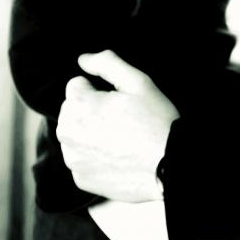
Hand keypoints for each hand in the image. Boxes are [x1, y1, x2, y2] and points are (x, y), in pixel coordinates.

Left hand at [56, 50, 179, 202]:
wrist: (170, 166)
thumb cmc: (155, 120)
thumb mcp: (138, 81)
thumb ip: (106, 63)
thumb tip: (83, 59)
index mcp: (79, 106)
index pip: (75, 85)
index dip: (98, 88)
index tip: (118, 100)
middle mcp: (68, 134)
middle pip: (71, 110)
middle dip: (90, 110)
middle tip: (121, 118)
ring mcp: (73, 160)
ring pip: (74, 135)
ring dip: (89, 132)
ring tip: (120, 137)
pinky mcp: (81, 179)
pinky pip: (81, 158)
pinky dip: (94, 156)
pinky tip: (117, 155)